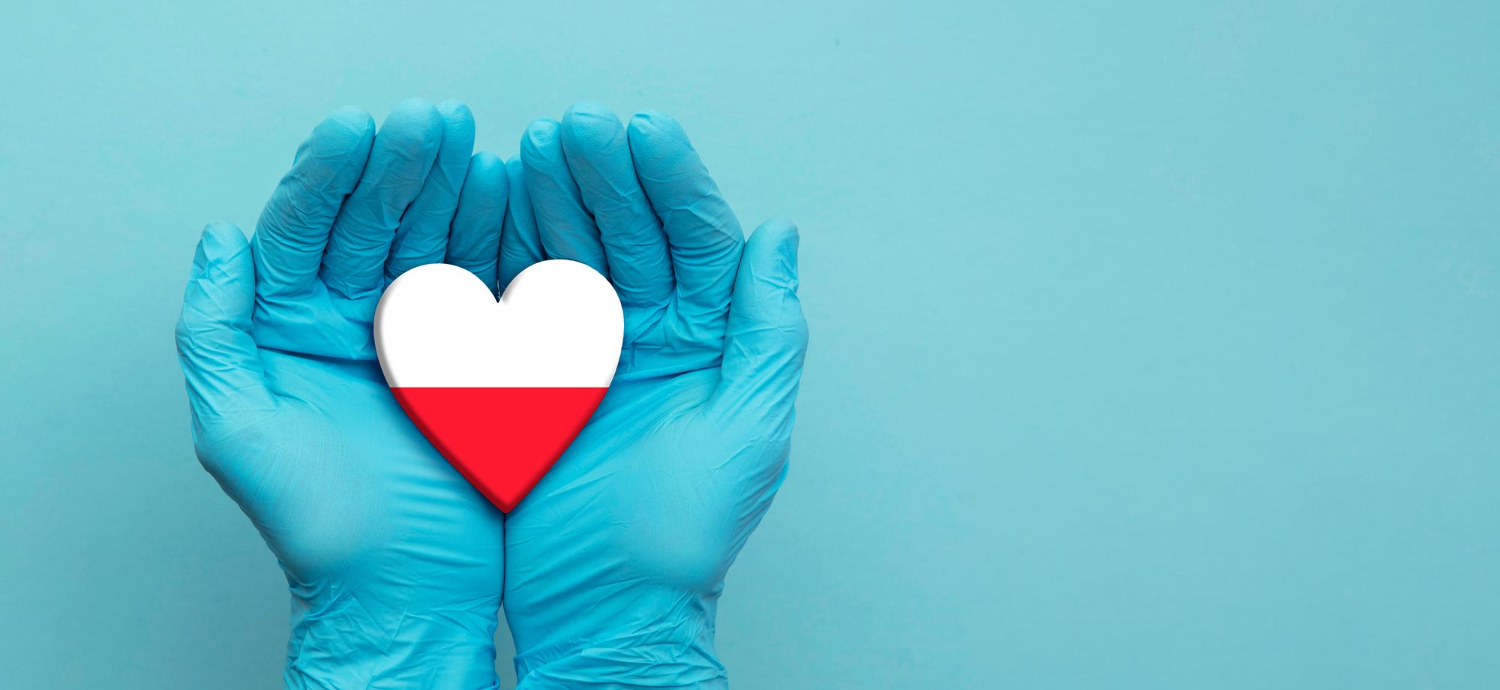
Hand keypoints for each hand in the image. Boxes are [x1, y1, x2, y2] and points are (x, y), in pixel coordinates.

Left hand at [175, 99, 512, 688]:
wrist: (404, 590)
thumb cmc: (318, 525)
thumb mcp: (237, 428)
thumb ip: (216, 330)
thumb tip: (221, 238)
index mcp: (291, 328)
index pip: (306, 230)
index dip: (330, 175)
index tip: (361, 129)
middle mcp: (353, 321)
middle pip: (374, 222)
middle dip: (402, 166)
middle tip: (433, 119)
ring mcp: (420, 336)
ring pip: (434, 242)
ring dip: (454, 189)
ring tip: (476, 144)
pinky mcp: (477, 356)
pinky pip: (487, 284)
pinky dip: (500, 239)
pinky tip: (511, 197)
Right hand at [500, 102, 808, 687]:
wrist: (605, 607)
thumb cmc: (684, 536)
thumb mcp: (747, 429)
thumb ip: (766, 330)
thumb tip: (780, 236)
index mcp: (711, 342)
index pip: (697, 242)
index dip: (673, 182)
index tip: (643, 131)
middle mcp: (656, 337)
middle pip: (634, 234)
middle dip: (606, 176)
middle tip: (576, 125)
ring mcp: (593, 353)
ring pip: (575, 255)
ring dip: (557, 199)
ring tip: (533, 148)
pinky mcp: (535, 377)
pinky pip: (523, 299)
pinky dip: (509, 251)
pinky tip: (495, 206)